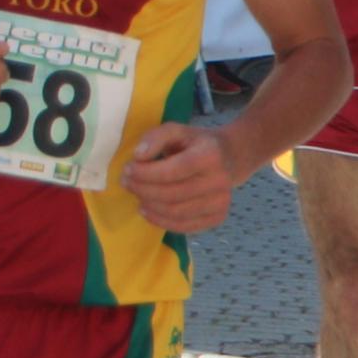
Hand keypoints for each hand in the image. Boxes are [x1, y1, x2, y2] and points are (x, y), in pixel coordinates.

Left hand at [120, 122, 239, 232]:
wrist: (230, 157)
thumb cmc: (197, 143)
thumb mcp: (177, 131)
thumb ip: (155, 137)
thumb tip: (138, 156)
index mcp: (210, 155)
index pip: (171, 171)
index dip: (145, 173)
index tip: (128, 169)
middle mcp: (219, 181)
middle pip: (171, 194)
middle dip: (143, 190)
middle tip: (127, 183)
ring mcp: (221, 202)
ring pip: (175, 212)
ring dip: (149, 206)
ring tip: (137, 196)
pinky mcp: (218, 217)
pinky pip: (184, 226)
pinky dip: (161, 221)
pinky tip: (148, 211)